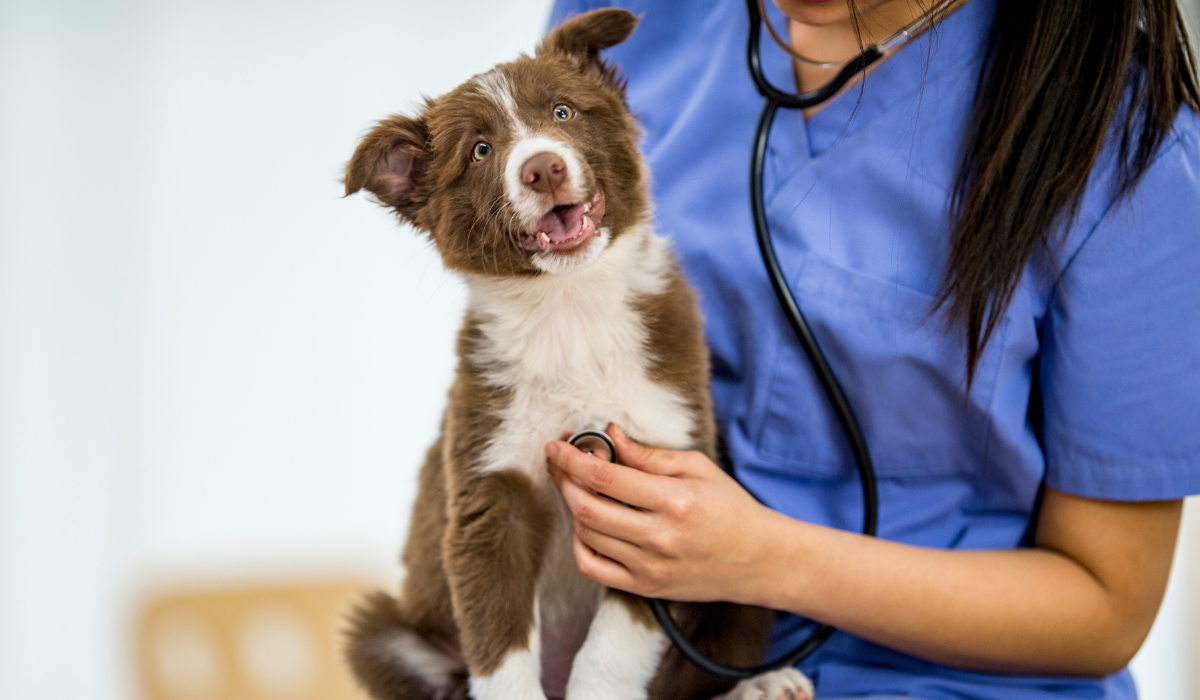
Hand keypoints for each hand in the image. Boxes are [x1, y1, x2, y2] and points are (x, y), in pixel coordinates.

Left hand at [544, 424, 777, 602]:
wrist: (759, 560)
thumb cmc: (730, 508)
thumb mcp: (698, 468)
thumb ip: (650, 455)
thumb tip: (611, 436)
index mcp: (674, 500)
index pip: (605, 477)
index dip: (572, 459)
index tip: (556, 445)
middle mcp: (659, 537)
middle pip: (587, 508)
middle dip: (564, 481)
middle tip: (559, 463)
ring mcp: (650, 567)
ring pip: (586, 536)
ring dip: (573, 508)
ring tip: (579, 489)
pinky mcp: (645, 587)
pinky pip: (593, 569)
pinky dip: (579, 544)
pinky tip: (586, 525)